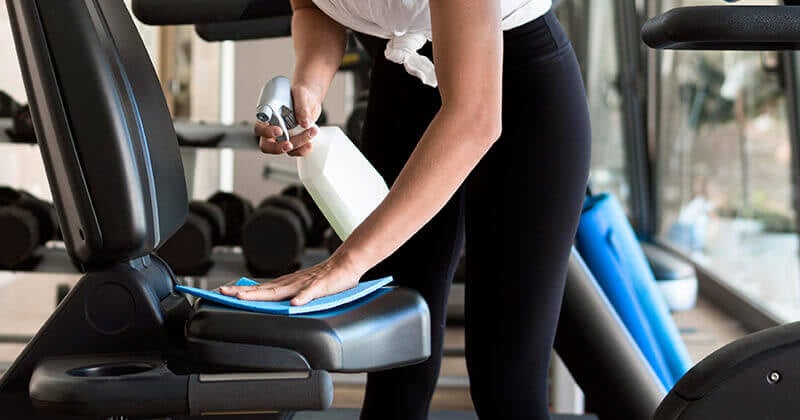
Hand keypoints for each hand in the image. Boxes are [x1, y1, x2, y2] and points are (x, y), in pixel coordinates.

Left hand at [219, 251, 366, 305]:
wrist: (346, 264)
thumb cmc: (325, 278)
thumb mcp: (301, 288)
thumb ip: (287, 294)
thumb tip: (271, 303)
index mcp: (286, 285)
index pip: (260, 290)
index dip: (241, 291)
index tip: (223, 293)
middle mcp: (291, 283)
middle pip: (263, 289)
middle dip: (242, 292)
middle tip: (223, 292)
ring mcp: (304, 284)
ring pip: (280, 290)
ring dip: (261, 294)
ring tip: (244, 298)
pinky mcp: (321, 286)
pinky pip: (310, 293)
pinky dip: (302, 297)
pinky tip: (294, 304)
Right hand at [254, 83, 322, 156]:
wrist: (311, 99)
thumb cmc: (300, 94)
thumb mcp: (301, 94)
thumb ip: (302, 106)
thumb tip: (305, 122)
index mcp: (268, 116)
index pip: (259, 128)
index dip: (266, 132)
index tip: (279, 130)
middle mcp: (273, 128)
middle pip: (268, 146)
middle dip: (278, 147)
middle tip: (289, 144)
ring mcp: (284, 137)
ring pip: (285, 148)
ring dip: (298, 144)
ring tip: (311, 132)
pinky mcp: (294, 140)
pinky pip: (296, 151)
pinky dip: (304, 149)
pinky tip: (310, 142)